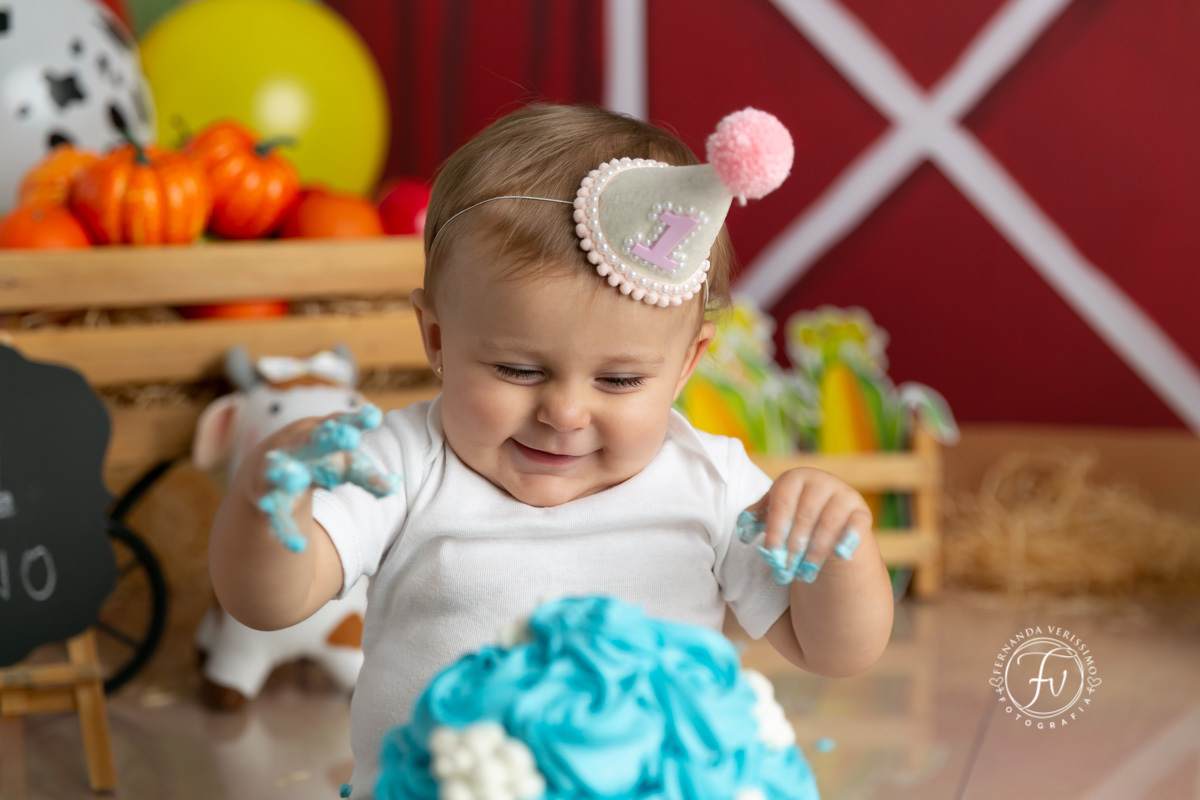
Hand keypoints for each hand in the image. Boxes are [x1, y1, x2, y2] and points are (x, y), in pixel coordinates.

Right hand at [248, 405, 401, 552]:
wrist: (272, 465)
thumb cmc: (324, 461)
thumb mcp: (349, 466)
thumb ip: (370, 476)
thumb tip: (395, 485)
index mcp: (325, 435)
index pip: (344, 425)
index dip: (358, 421)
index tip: (375, 415)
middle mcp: (302, 448)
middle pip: (316, 440)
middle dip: (331, 438)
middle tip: (349, 437)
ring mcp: (282, 469)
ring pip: (285, 471)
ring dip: (290, 476)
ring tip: (295, 481)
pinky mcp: (268, 495)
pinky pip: (278, 513)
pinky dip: (286, 529)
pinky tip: (296, 545)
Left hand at [736, 468, 870, 584]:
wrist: (829, 517)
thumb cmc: (793, 512)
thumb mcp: (772, 512)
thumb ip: (755, 519)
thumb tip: (744, 534)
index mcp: (795, 478)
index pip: (782, 503)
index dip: (776, 530)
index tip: (771, 554)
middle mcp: (821, 481)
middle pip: (805, 516)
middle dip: (793, 547)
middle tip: (785, 570)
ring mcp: (843, 495)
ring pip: (828, 524)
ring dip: (814, 552)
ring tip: (804, 573)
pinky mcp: (862, 512)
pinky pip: (856, 526)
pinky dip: (848, 540)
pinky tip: (839, 556)